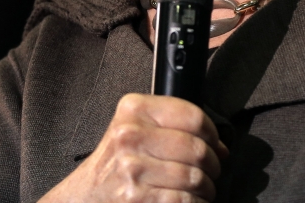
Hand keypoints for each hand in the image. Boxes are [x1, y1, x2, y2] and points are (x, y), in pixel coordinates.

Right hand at [39, 93, 228, 202]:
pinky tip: (189, 200)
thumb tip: (219, 146)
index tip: (215, 143)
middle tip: (211, 169)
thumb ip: (173, 127)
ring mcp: (132, 169)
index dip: (212, 133)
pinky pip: (184, 200)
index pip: (193, 116)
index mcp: (133, 111)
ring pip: (194, 177)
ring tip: (201, 187)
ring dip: (206, 187)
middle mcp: (130, 136)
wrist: (85, 196)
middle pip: (197, 149)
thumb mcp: (135, 128)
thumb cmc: (116, 163)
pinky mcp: (136, 198)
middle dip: (212, 164)